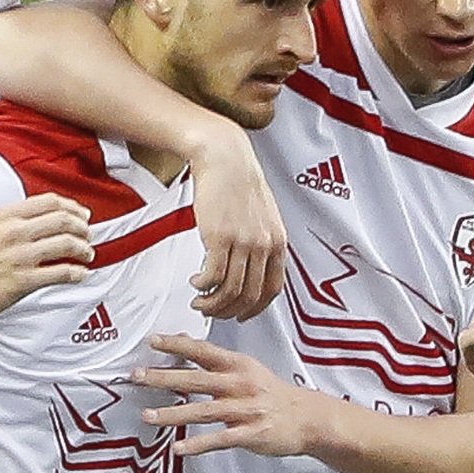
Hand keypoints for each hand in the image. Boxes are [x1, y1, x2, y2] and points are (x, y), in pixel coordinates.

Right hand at [0, 194, 92, 328]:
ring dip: (84, 249)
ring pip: (66, 244)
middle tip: (88, 234)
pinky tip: (80, 274)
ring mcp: (20, 256)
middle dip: (82, 227)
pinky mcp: (23, 280)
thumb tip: (34, 224)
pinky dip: (77, 273)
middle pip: (63, 220)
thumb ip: (9, 223)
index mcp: (4, 216)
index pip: (49, 202)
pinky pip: (60, 273)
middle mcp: (14, 232)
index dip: (71, 207)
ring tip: (87, 254)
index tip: (80, 214)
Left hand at [138, 336, 337, 457]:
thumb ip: (215, 360)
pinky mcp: (250, 434)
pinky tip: (177, 449)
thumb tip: (183, 343)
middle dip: (164, 378)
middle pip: (196, 380)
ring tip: (147, 417)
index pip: (203, 351)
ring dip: (172, 414)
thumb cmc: (271, 393)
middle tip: (138, 377)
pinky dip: (197, 445)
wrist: (307, 417)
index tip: (152, 341)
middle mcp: (240, 384)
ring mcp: (246, 410)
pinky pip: (219, 440)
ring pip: (203, 411)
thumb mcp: (247, 369)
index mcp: (239, 365)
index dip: (177, 345)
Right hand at [183, 127, 286, 320]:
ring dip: (212, 303)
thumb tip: (253, 266)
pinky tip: (196, 282)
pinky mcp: (219, 237)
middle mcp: (263, 244)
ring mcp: (242, 242)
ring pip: (229, 291)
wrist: (225, 158)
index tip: (241, 314)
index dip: (255, 309)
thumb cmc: (239, 182)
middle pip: (249, 296)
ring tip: (201, 300)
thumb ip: (262, 242)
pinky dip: (202, 286)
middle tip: (213, 311)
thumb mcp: (263, 215)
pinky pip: (212, 276)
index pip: (272, 290)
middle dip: (228, 311)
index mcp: (277, 242)